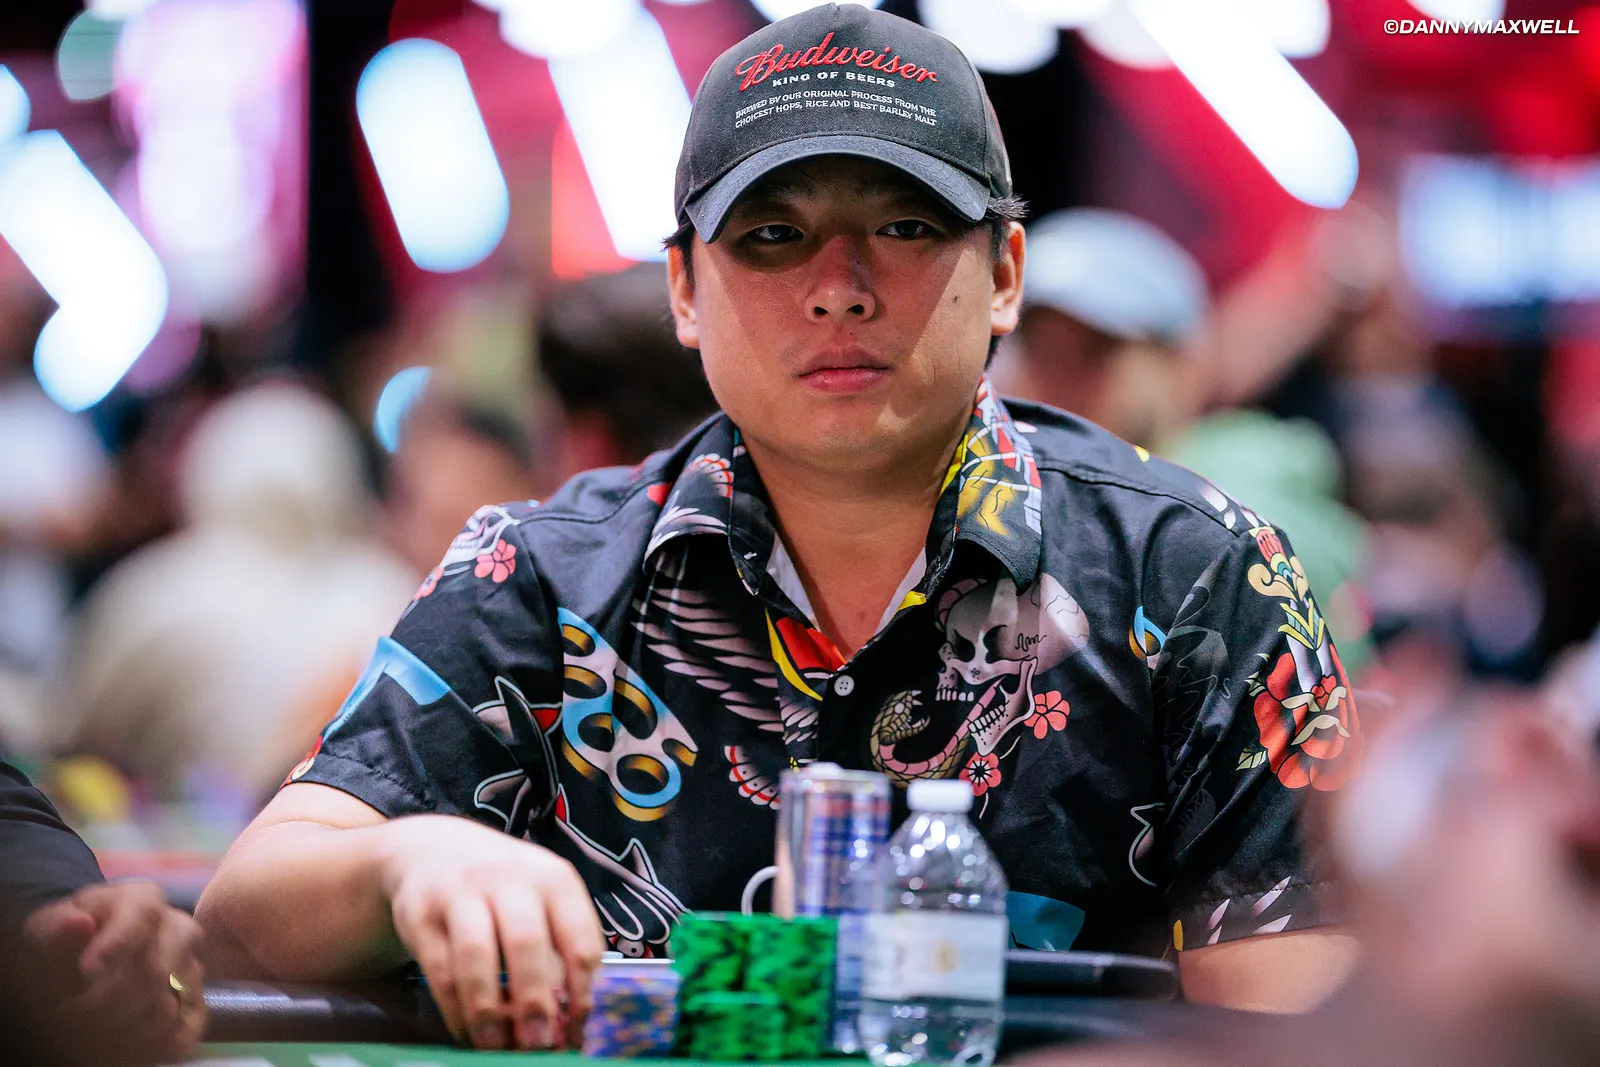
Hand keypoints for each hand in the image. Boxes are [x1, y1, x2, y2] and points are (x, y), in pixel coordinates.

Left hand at [21, 880, 205, 1064]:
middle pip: (156, 972)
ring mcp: (191, 969)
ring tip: (81, 1031)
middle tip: (65, 1016)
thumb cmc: (64, 944)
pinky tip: (116, 1043)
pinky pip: (181, 1036)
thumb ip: (56, 928)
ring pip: (165, 1011)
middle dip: (104, 1003)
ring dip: (116, 1031)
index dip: (117, 944)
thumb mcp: (47, 931)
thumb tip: (77, 923)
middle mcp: (179, 929)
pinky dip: (146, 1048)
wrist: (80, 963)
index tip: (87, 969)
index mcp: (144, 901)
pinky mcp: (195, 1006)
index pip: (143, 917)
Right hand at [377, 814, 604, 1050]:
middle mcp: (509, 879)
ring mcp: (461, 893)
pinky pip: (440, 968)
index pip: (580, 940)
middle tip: (538, 1045)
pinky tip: (467, 1032)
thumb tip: (568, 1025)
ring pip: (476, 956)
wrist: (431, 850)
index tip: (575, 1032)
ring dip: (489, 1010)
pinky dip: (455, 1008)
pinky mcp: (420, 914)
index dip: (581, 994)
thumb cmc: (503, 889)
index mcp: (555, 880)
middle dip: (534, 1001)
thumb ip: (557, 953)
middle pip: (526, 943)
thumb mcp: (541, 902)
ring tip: (497, 1048)